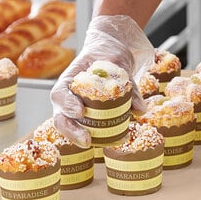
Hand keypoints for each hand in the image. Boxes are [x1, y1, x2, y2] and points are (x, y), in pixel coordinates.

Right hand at [50, 15, 153, 146]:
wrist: (110, 54)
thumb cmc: (109, 55)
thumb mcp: (120, 62)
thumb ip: (128, 83)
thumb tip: (140, 110)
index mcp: (69, 80)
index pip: (60, 94)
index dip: (67, 105)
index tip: (80, 112)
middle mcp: (69, 97)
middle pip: (61, 118)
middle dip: (72, 132)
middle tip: (87, 140)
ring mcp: (77, 109)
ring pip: (71, 128)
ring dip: (82, 139)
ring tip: (100, 145)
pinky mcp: (90, 117)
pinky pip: (89, 129)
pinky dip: (101, 137)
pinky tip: (115, 140)